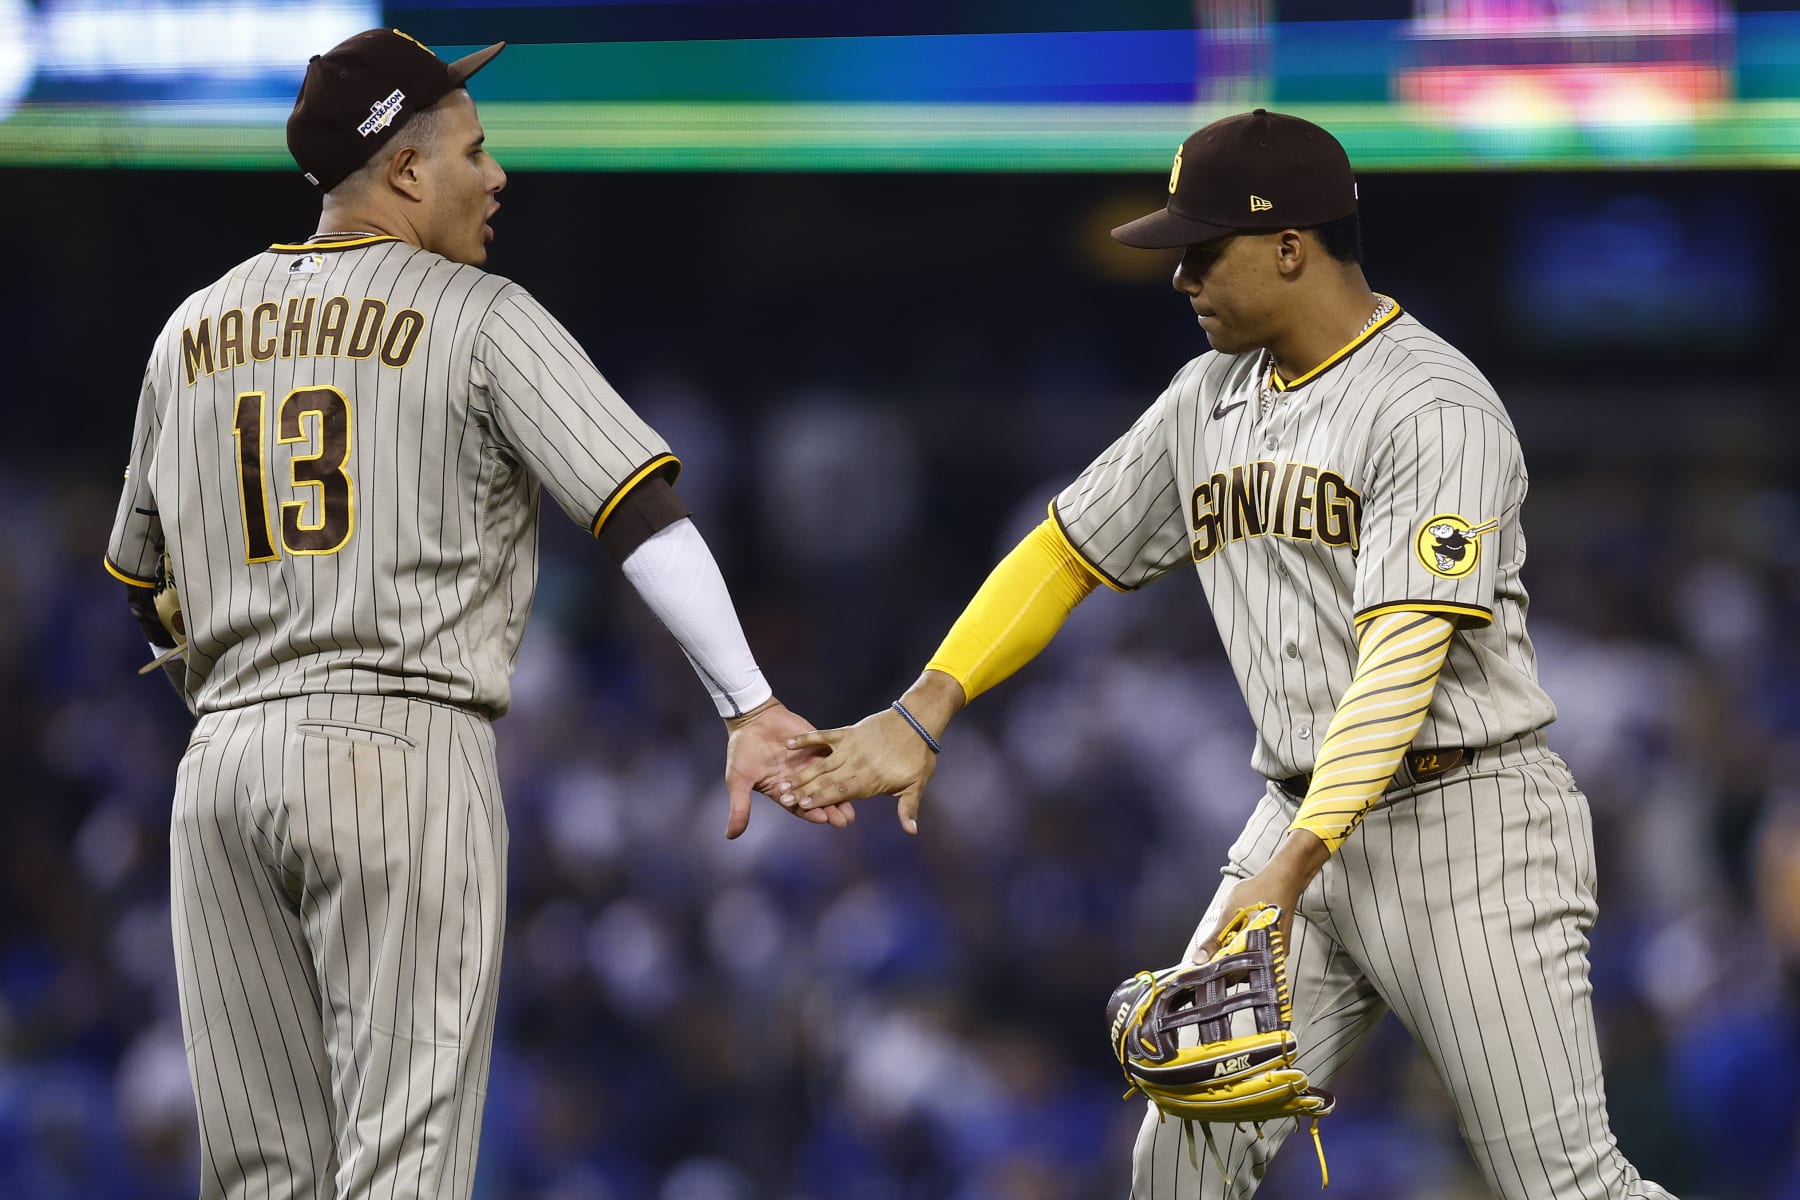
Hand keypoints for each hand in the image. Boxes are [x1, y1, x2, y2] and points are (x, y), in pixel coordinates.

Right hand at [723, 699, 854, 839]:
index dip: (811, 812)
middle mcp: (800, 780)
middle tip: (844, 820)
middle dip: (832, 809)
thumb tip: (730, 836)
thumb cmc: (742, 750)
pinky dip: (841, 762)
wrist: (751, 719)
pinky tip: (851, 769)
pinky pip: (831, 754)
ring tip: (852, 803)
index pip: (801, 807)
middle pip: (819, 798)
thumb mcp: (738, 780)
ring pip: (830, 780)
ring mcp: (810, 762)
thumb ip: (740, 807)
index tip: (821, 818)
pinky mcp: (817, 744)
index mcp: (783, 791)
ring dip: (840, 791)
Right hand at [779, 707, 937, 834]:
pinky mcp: (847, 732)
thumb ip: (907, 808)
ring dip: (800, 772)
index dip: (820, 799)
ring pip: (820, 763)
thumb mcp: (916, 784)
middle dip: (803, 789)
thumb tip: (912, 831)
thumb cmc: (919, 756)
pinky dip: (807, 740)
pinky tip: (790, 744)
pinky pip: (823, 736)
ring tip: (783, 780)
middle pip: (825, 780)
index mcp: (868, 781)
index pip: (839, 793)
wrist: (918, 720)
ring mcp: (850, 747)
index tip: (801, 804)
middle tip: (784, 797)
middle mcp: (855, 765)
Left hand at [1188, 830, 1328, 961]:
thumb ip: (1215, 939)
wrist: (1282, 879)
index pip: (1234, 974)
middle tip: (1210, 956)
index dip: (1215, 972)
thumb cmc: (1260, 891)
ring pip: (1251, 965)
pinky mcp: (1277, 945)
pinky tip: (1237, 941)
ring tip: (1223, 946)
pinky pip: (1258, 955)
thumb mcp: (1230, 913)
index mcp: (1259, 950)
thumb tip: (1200, 958)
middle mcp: (1272, 955)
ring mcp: (1276, 951)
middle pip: (1243, 973)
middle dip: (1225, 967)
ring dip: (1235, 958)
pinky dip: (1245, 951)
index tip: (1201, 969)